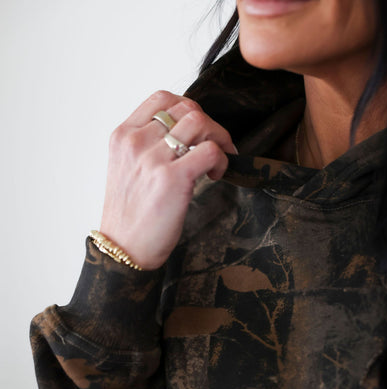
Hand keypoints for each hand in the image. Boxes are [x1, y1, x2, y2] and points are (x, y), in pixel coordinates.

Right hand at [100, 90, 236, 269]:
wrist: (124, 248)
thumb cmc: (129, 215)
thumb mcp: (126, 170)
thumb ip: (146, 147)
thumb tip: (184, 135)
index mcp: (122, 136)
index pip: (161, 98)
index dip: (188, 108)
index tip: (198, 130)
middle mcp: (135, 142)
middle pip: (186, 108)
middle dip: (209, 125)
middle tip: (217, 146)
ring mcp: (153, 159)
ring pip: (199, 122)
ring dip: (219, 139)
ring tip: (217, 162)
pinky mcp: (172, 178)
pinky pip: (210, 151)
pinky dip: (222, 159)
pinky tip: (216, 175)